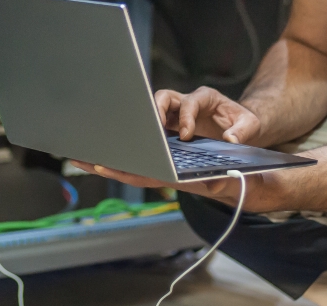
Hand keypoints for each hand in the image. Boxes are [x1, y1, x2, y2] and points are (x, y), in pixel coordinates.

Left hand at [68, 160, 236, 199]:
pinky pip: (144, 150)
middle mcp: (169, 169)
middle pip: (131, 167)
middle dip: (104, 164)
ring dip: (109, 156)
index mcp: (179, 177)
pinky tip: (110, 143)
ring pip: (134, 159)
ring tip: (83, 150)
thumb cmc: (242, 180)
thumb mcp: (235, 179)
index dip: (123, 171)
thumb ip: (224, 181)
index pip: (146, 175)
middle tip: (76, 159)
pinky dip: (126, 147)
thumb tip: (215, 182)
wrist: (250, 181)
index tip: (102, 166)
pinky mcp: (173, 151)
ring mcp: (169, 160)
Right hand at [154, 86, 260, 144]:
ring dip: (152, 122)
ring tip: (152, 139)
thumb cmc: (243, 122)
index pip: (189, 102)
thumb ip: (242, 131)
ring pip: (158, 109)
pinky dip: (157, 135)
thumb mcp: (251, 124)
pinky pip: (161, 127)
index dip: (185, 117)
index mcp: (206, 97)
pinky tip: (157, 149)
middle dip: (158, 109)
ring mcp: (179, 113)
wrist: (240, 128)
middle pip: (165, 97)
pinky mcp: (175, 126)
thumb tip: (230, 140)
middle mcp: (189, 102)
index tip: (186, 135)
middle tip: (156, 130)